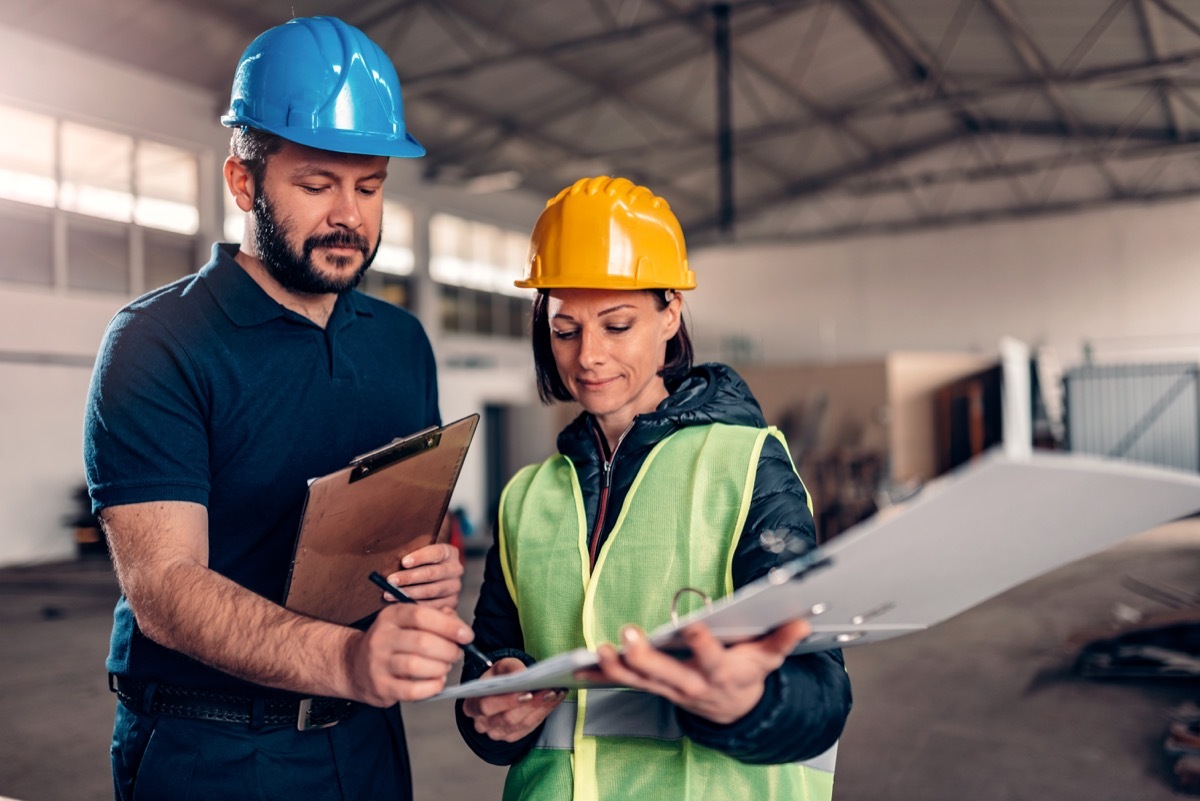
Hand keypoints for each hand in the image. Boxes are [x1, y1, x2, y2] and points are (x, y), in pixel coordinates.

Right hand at [347, 602, 474, 704]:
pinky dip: (431, 687)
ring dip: (440, 668)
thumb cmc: (392, 642)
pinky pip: (411, 690)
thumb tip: (459, 627)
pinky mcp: (380, 687)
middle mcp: (381, 637)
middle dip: (448, 650)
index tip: (466, 635)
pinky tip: (436, 682)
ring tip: (445, 667)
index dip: (449, 626)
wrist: (354, 665)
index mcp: (391, 616)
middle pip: (422, 642)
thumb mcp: (408, 622)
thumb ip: (436, 619)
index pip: (422, 616)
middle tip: (456, 654)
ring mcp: (378, 663)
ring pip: (416, 666)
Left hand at [384, 543, 462, 609]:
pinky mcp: (451, 602)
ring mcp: (454, 587)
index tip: (404, 562)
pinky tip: (400, 604)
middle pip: (431, 573)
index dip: (420, 557)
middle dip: (409, 577)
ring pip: (430, 591)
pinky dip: (414, 605)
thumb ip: (411, 552)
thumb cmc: (420, 563)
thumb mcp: (420, 553)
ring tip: (389, 594)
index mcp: (450, 552)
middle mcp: (455, 569)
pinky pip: (431, 606)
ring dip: (408, 593)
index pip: (436, 553)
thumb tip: (390, 557)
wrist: (434, 578)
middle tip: (391, 581)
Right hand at [460, 658, 566, 741]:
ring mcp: (497, 733)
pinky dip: (544, 712)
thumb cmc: (497, 678)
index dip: (507, 701)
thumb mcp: (500, 667)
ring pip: (522, 724)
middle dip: (531, 705)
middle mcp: (482, 724)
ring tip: (556, 692)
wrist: (499, 691)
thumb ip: (510, 668)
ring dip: (542, 708)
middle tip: (549, 690)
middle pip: (508, 718)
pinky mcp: (512, 736)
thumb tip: (522, 674)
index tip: (527, 692)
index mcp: (472, 705)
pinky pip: (530, 727)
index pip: (487, 706)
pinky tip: (555, 699)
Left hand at [577, 619, 810, 724]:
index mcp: (720, 672)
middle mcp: (691, 684)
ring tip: (600, 648)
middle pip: (665, 674)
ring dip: (617, 667)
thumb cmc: (748, 673)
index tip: (692, 625)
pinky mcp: (652, 688)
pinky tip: (578, 665)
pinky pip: (623, 683)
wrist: (735, 710)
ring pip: (639, 681)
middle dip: (645, 656)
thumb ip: (782, 639)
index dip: (701, 643)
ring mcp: (668, 689)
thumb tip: (802, 620)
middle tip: (627, 634)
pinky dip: (601, 674)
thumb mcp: (768, 658)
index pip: (711, 658)